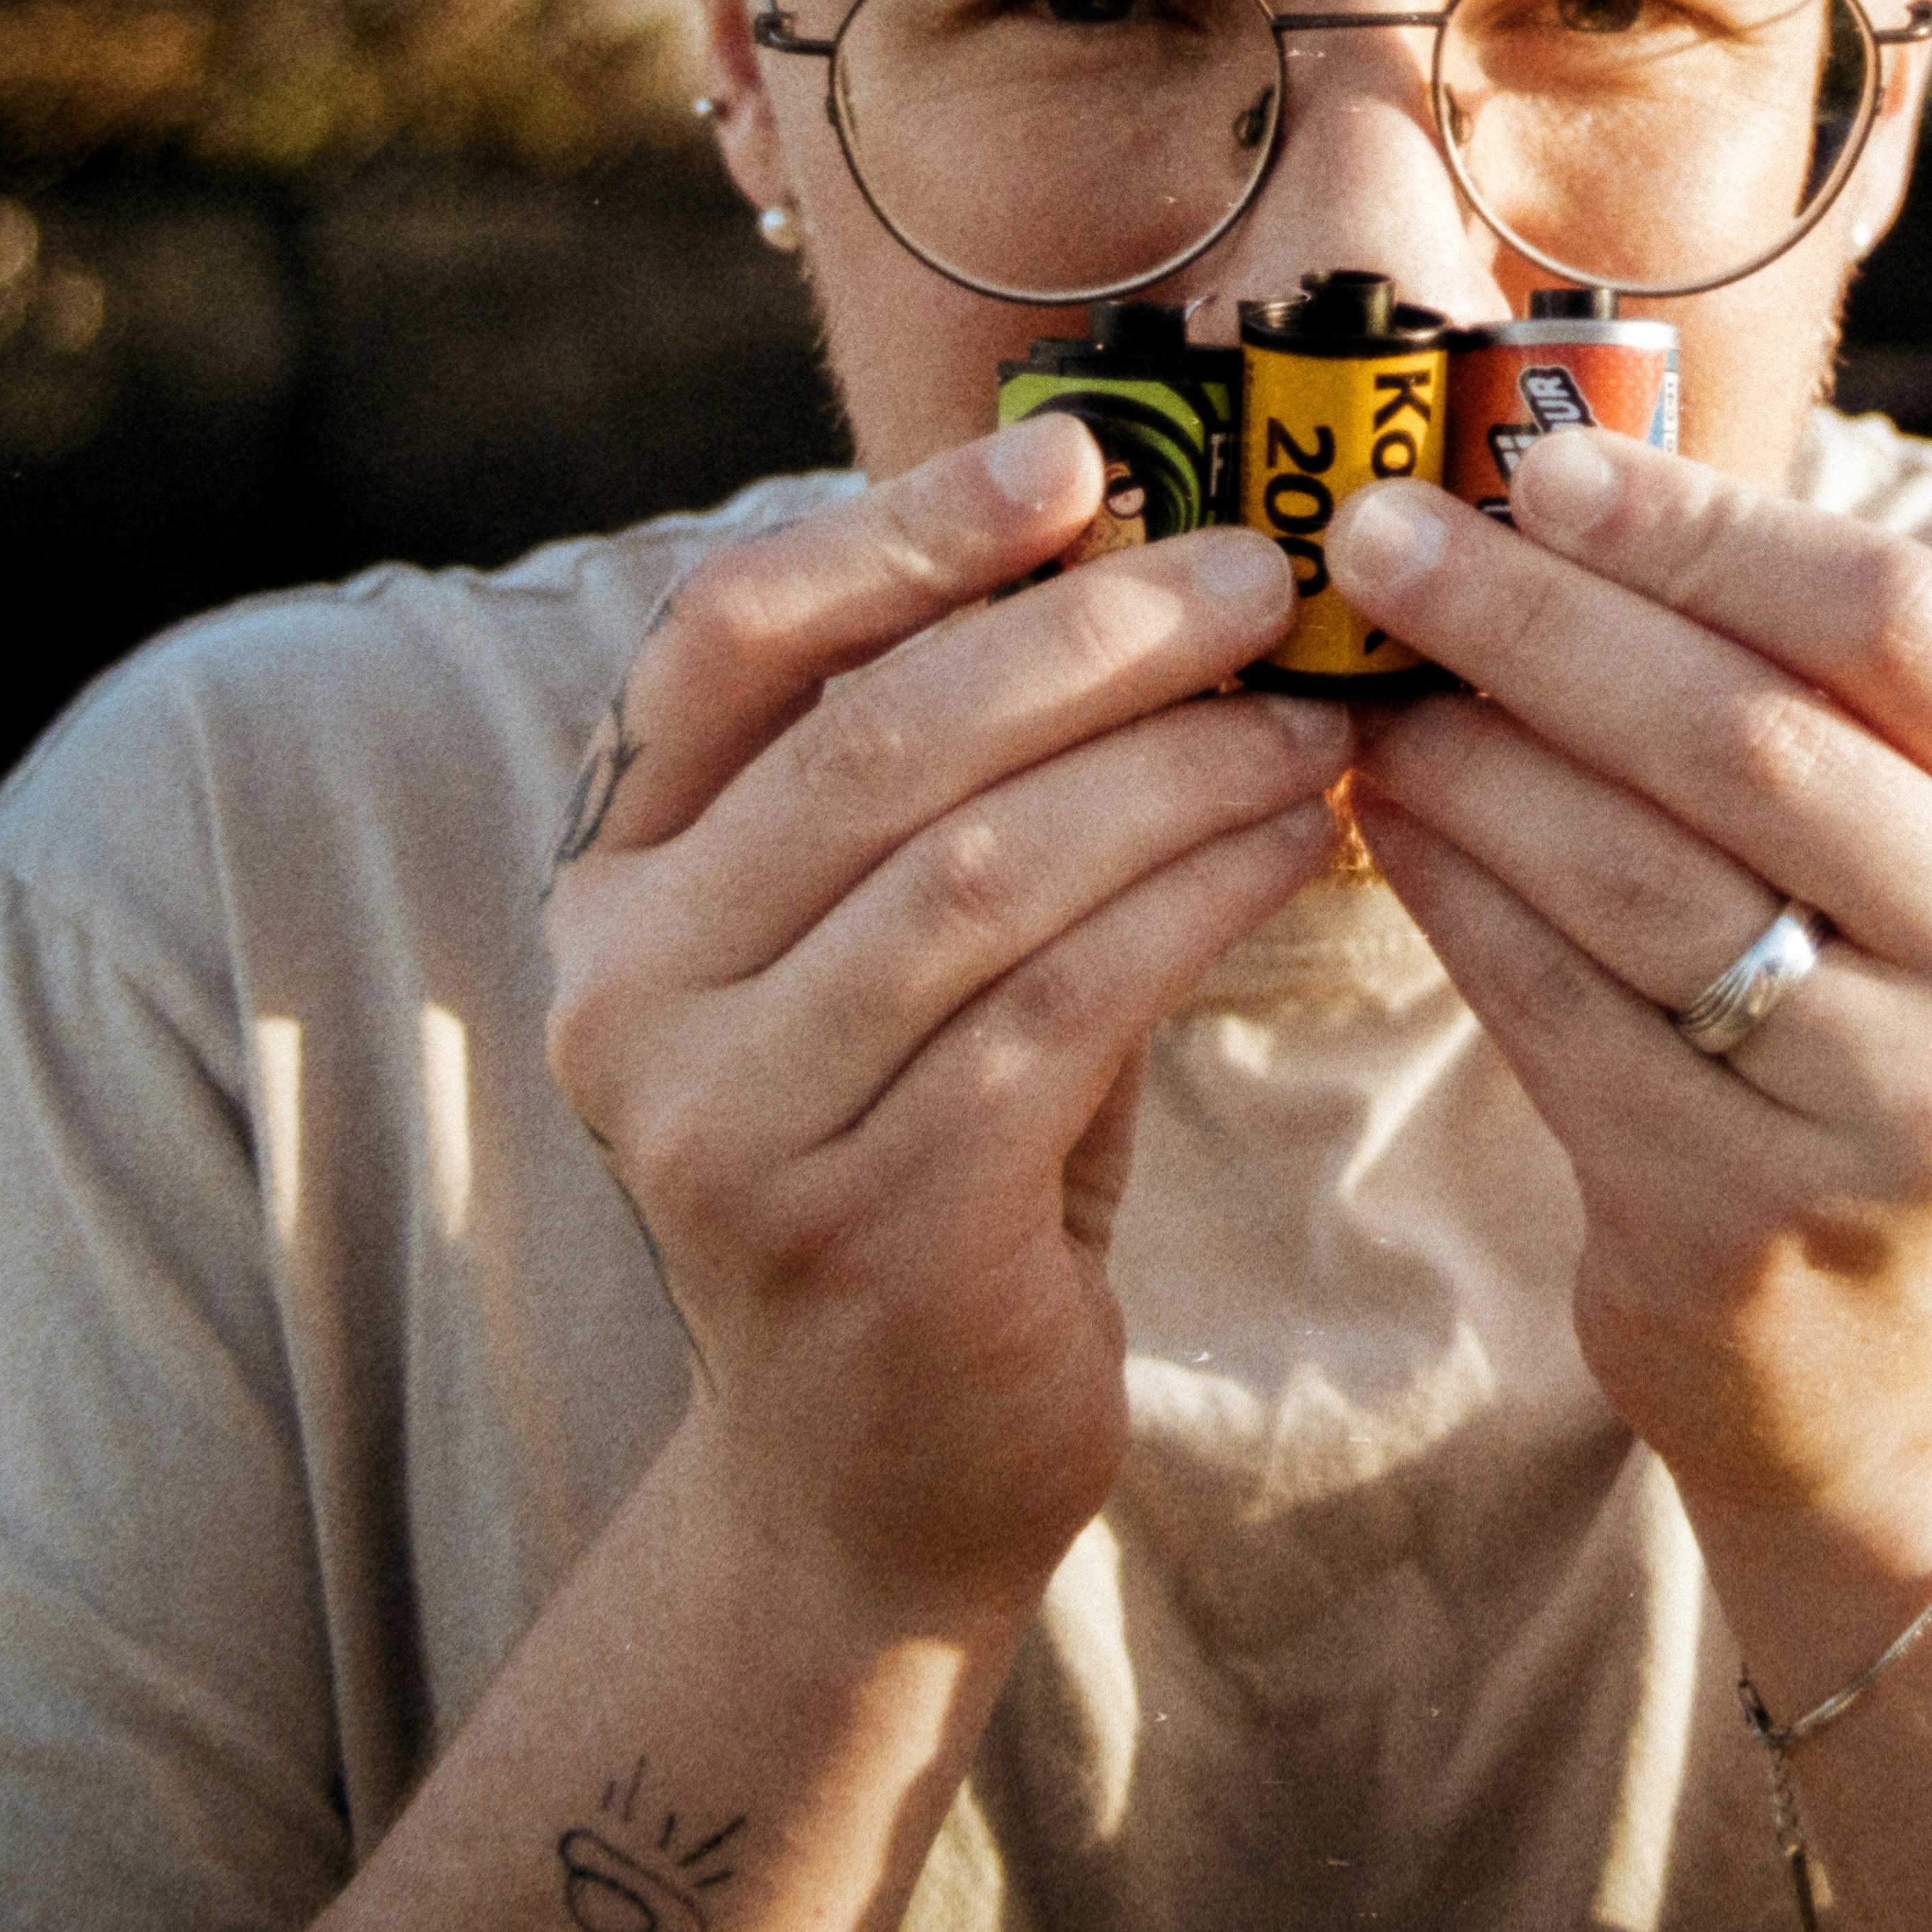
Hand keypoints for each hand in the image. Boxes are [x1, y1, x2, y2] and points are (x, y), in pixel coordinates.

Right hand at [541, 418, 1347, 1629]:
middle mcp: (629, 992)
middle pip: (878, 741)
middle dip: (1092, 634)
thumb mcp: (896, 947)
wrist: (882, 1475)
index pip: (726, 637)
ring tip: (1314, 714)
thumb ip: (950, 774)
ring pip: (984, 868)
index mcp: (616, 882)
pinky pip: (1063, 1005)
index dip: (901, 527)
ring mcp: (728, 1123)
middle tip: (1262, 577)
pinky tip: (1303, 843)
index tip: (1078, 456)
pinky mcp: (865, 1227)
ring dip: (1178, 766)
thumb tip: (1133, 540)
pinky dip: (1201, 898)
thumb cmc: (927, 1151)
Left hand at [1332, 439, 1931, 1647]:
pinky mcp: (1748, 1217)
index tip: (1540, 464)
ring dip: (1469, 755)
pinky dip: (1451, 891)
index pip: (1900, 618)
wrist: (1894, 1353)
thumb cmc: (1876, 1017)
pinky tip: (1379, 820)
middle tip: (1382, 538)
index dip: (1707, 527)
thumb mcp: (1926, 851)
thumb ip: (1809, 688)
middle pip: (1752, 737)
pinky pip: (1555, 1006)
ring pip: (1636, 874)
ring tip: (1366, 684)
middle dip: (1540, 618)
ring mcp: (1903, 1112)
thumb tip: (1552, 479)